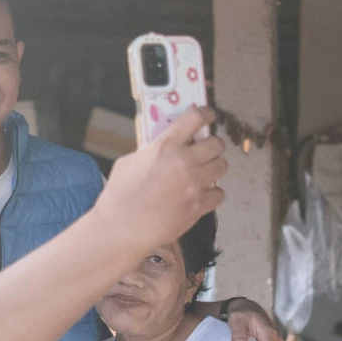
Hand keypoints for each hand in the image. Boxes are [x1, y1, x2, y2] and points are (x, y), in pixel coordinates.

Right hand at [96, 107, 225, 252]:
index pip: (196, 118)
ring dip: (214, 167)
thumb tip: (161, 150)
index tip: (209, 115)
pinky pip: (219, 194)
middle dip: (212, 145)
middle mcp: (184, 162)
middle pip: (217, 144)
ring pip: (222, 166)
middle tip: (206, 150)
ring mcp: (194, 185)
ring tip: (205, 172)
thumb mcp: (130, 161)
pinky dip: (213, 194)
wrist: (122, 227)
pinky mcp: (198, 206)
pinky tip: (203, 195)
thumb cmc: (119, 195)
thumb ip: (151, 151)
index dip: (206, 114)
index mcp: (166, 145)